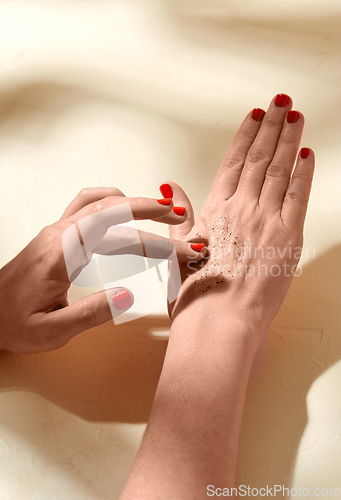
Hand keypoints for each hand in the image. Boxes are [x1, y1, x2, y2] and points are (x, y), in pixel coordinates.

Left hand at [0, 187, 204, 352]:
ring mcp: (58, 231)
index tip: (177, 239)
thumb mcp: (51, 331)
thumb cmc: (12, 323)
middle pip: (112, 209)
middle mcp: (61, 233)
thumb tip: (129, 295)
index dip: (151, 232)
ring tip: (160, 209)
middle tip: (180, 218)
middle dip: (151, 210)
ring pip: (101, 203)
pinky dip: (112, 202)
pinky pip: (88, 206)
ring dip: (133, 202)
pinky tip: (124, 209)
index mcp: (62, 252)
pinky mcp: (58, 236)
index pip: (115, 230)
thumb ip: (91, 314)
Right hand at [168, 94, 313, 338]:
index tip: (253, 116)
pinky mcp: (287, 237)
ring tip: (295, 115)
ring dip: (288, 140)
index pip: (232, 164)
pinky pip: (298, 196)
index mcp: (214, 213)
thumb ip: (177, 215)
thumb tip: (170, 187)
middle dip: (271, 127)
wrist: (217, 325)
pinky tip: (307, 154)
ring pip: (279, 170)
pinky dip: (303, 173)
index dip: (244, 137)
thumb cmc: (196, 297)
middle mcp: (240, 210)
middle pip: (258, 159)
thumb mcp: (177, 252)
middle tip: (280, 101)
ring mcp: (265, 221)